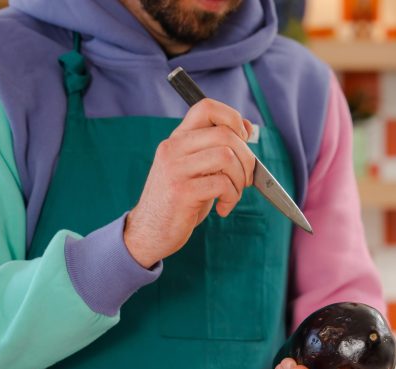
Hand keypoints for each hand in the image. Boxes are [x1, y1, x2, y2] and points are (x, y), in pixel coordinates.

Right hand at [124, 99, 255, 267]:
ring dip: (240, 179)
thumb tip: (247, 128)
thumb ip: (214, 149)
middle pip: (225, 133)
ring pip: (226, 156)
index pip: (207, 107)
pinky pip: (222, 184)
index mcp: (178, 139)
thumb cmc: (177, 202)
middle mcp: (173, 148)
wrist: (148, 233)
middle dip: (247, 158)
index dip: (233, 119)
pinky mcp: (181, 191)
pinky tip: (223, 208)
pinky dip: (232, 197)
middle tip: (245, 178)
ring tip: (232, 195)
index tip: (242, 141)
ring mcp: (175, 169)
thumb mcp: (194, 169)